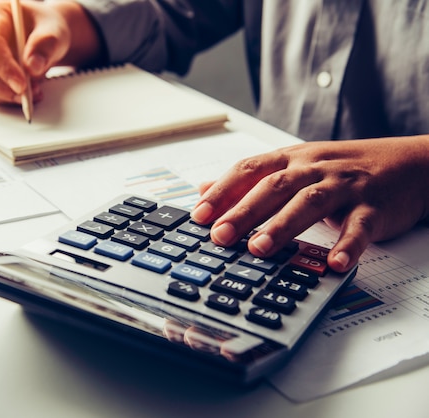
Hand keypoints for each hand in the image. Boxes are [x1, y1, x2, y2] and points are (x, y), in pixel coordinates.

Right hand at [0, 1, 100, 103]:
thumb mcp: (53, 31)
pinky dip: (3, 98)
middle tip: (27, 96)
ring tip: (31, 93)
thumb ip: (45, 46)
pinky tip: (22, 95)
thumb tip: (32, 67)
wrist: (42, 38)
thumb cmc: (44, 29)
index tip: (21, 85)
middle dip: (3, 88)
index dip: (4, 67)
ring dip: (4, 95)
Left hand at [191, 135, 428, 272]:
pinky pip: (360, 227)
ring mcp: (344, 186)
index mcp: (291, 159)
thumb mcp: (294, 165)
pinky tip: (333, 263)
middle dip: (244, 211)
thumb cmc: (341, 168)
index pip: (249, 170)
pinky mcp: (373, 207)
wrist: (409, 162)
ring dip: (283, 226)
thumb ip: (250, 179)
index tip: (198, 216)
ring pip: (310, 203)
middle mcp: (314, 168)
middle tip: (220, 236)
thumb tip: (203, 189)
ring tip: (260, 249)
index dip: (222, 191)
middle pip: (274, 187)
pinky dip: (347, 245)